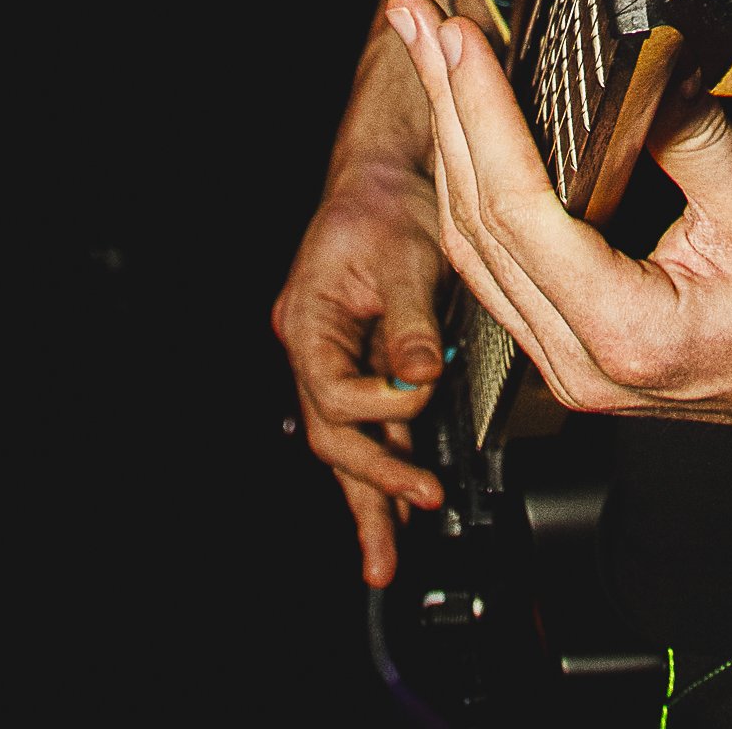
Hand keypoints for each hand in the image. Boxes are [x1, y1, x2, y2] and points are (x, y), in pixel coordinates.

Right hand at [272, 156, 451, 585]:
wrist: (389, 173)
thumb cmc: (386, 201)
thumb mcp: (407, 254)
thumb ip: (411, 321)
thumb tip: (420, 377)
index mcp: (308, 321)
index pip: (334, 394)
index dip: (380, 406)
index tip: (423, 390)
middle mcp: (311, 347)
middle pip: (329, 436)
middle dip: (366, 488)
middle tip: (403, 532)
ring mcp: (331, 358)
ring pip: (343, 442)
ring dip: (366, 498)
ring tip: (384, 559)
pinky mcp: (360, 361)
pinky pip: (365, 425)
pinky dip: (381, 464)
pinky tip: (396, 505)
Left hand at [384, 0, 731, 430]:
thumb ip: (680, 127)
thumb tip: (625, 57)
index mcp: (626, 335)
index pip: (515, 209)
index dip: (479, 113)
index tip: (459, 41)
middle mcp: (584, 364)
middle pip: (476, 223)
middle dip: (443, 108)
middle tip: (415, 23)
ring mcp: (576, 364)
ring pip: (477, 247)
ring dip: (451, 140)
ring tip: (431, 56)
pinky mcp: (583, 346)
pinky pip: (504, 265)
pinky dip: (481, 184)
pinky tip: (471, 128)